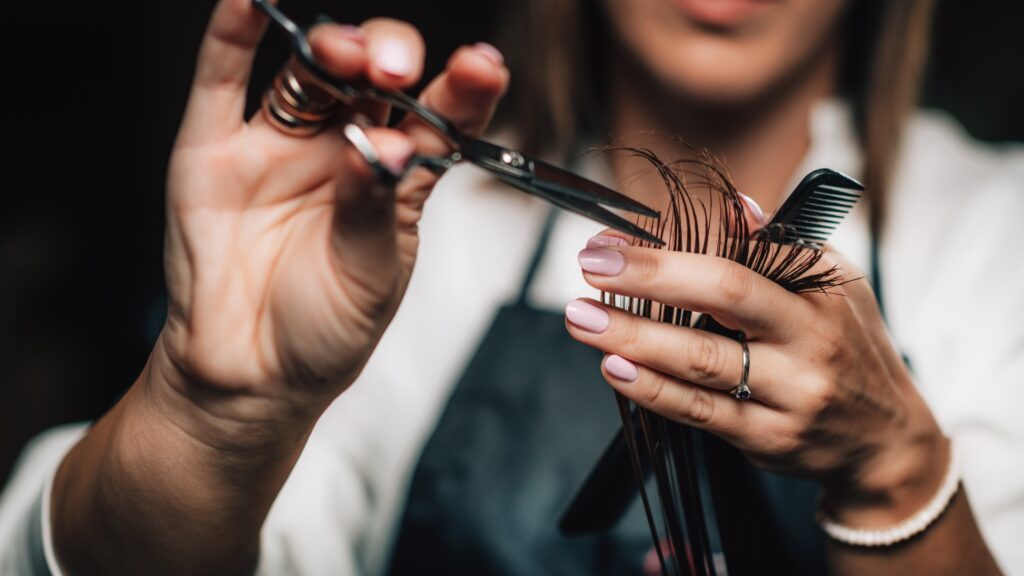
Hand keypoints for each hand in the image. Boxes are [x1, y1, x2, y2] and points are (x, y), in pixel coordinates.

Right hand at [155, 0, 508, 444]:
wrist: (251, 377)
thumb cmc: (325, 331)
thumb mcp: (370, 276)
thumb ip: (373, 206)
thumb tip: (382, 145)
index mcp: (398, 179)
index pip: (438, 119)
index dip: (462, 88)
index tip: (483, 66)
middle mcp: (344, 150)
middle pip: (373, 80)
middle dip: (391, 60)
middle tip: (395, 70)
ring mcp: (280, 145)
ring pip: (309, 74)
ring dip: (330, 47)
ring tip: (346, 52)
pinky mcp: (215, 150)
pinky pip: (223, 80)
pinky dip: (234, 33)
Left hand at [565, 233, 947, 525]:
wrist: (885, 440)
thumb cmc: (847, 346)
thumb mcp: (832, 287)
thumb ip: (779, 248)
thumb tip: (733, 205)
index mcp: (820, 292)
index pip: (743, 255)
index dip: (672, 246)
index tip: (613, 240)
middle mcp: (809, 340)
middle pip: (725, 296)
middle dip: (650, 277)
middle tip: (591, 266)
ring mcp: (790, 394)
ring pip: (702, 361)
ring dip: (634, 337)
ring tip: (582, 318)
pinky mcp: (767, 438)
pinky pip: (701, 412)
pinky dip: (653, 390)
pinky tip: (615, 368)